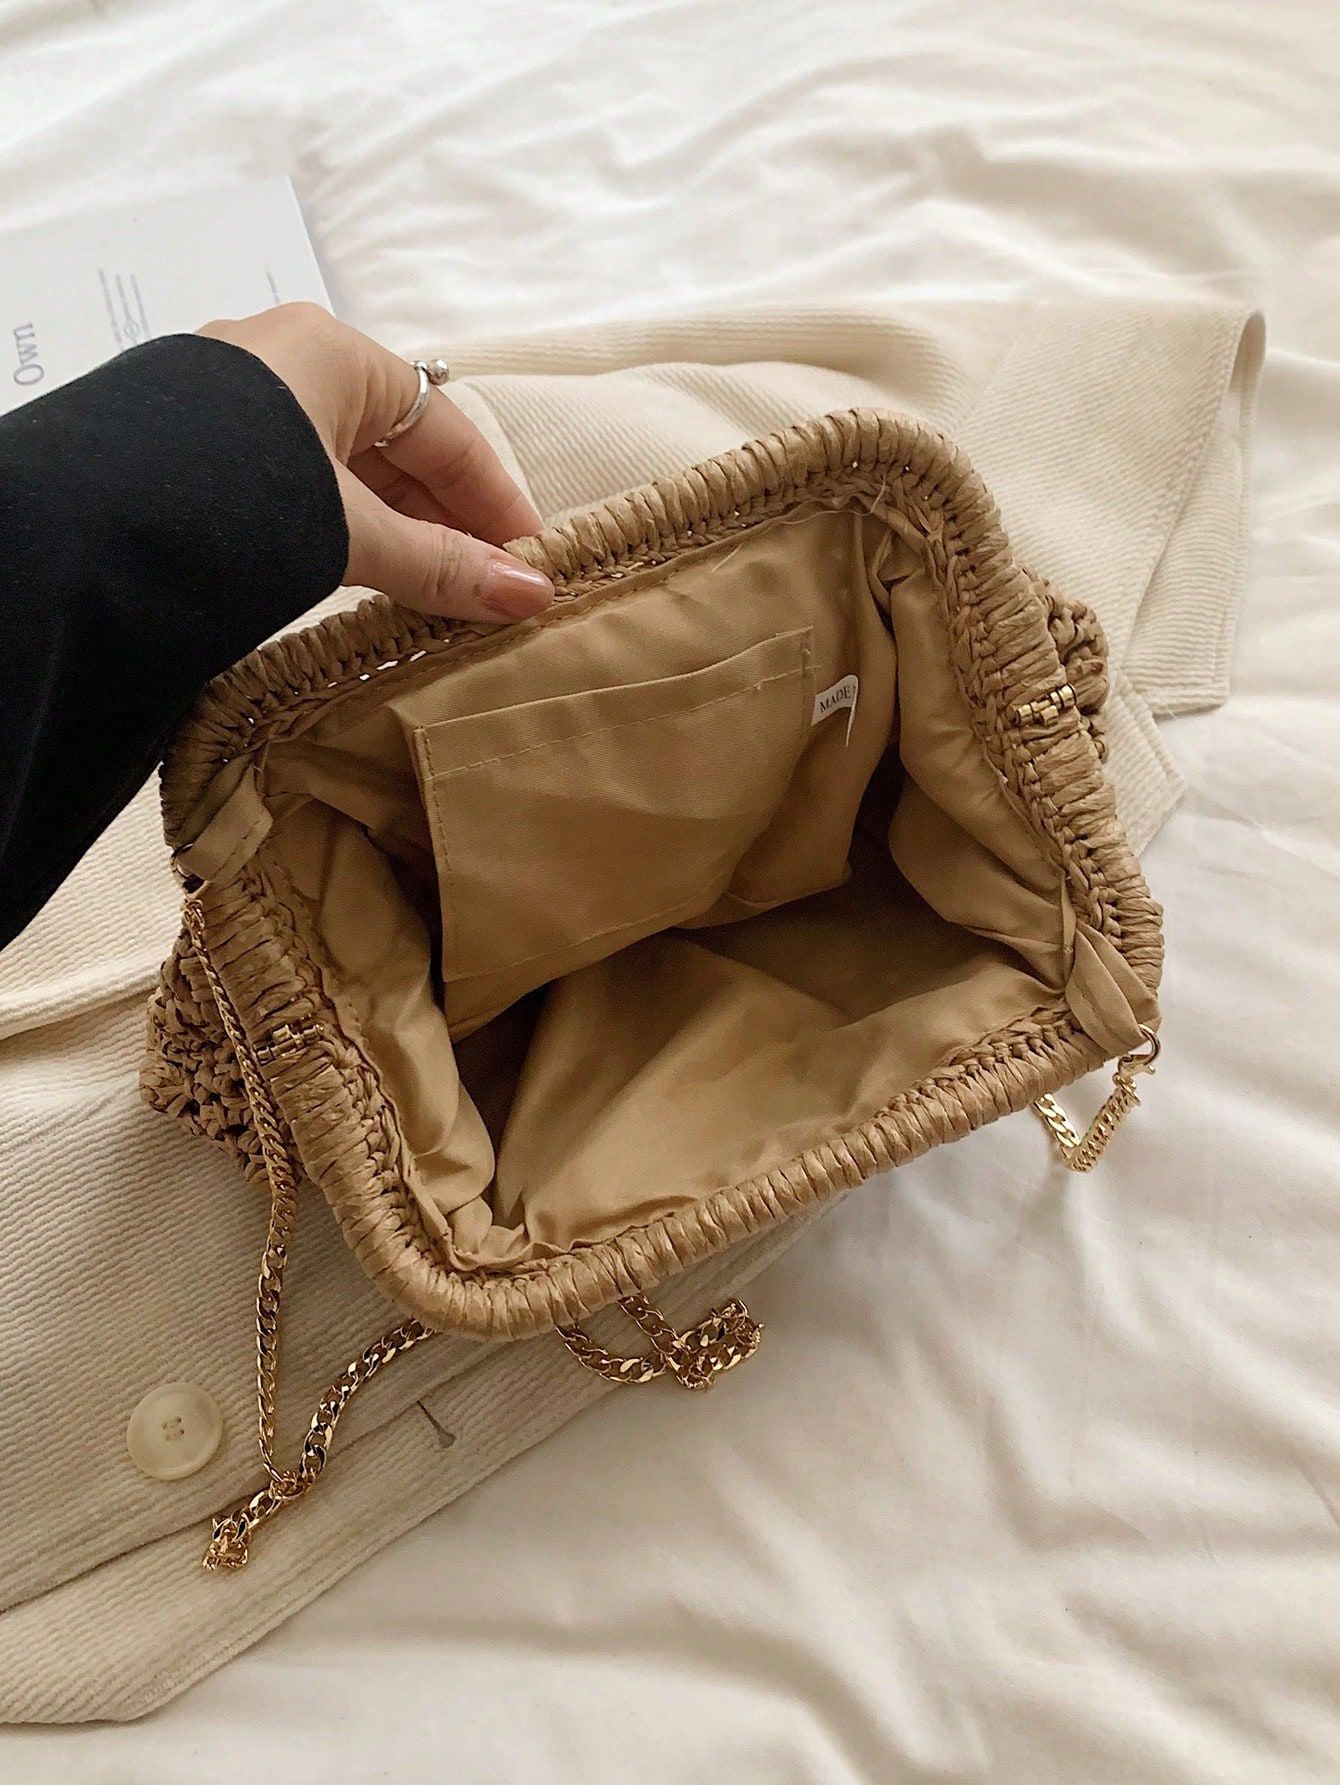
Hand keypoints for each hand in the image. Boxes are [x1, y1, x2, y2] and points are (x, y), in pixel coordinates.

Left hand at [199, 304, 552, 623]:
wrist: (87, 524)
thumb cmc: (239, 500)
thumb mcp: (353, 534)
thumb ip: (441, 566)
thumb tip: (533, 596)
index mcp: (333, 353)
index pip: (447, 430)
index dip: (495, 500)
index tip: (531, 561)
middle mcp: (285, 362)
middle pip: (397, 448)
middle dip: (447, 522)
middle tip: (489, 591)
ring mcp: (236, 406)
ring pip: (345, 470)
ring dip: (396, 534)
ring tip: (435, 599)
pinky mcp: (198, 452)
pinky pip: (300, 486)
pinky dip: (342, 533)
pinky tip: (363, 580)